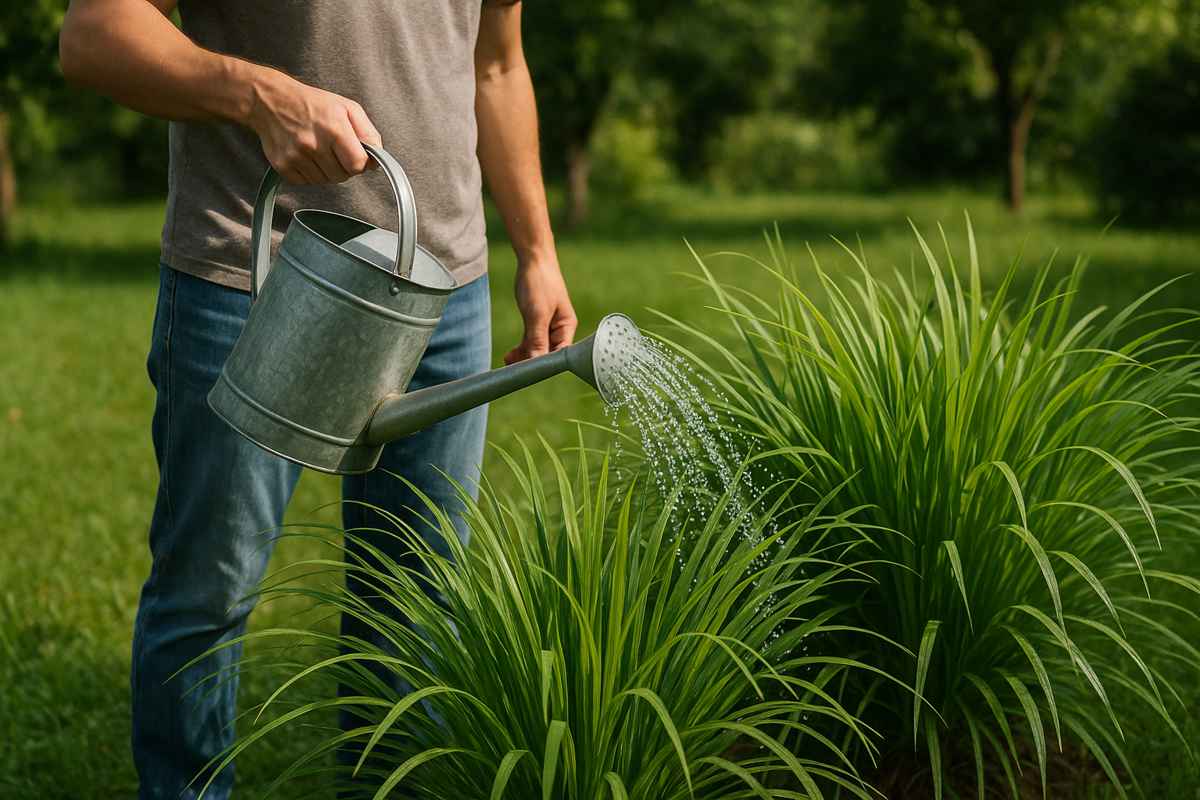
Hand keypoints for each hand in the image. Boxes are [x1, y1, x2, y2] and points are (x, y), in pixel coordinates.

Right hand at [246, 68, 380, 184]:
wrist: (270, 100)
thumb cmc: (311, 103)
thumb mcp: (347, 108)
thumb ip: (368, 133)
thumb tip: (376, 158)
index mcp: (333, 128)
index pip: (358, 164)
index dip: (361, 163)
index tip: (356, 155)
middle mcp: (313, 144)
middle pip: (342, 176)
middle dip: (343, 166)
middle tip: (334, 148)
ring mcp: (296, 157)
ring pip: (325, 181)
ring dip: (326, 170)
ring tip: (318, 149)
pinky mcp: (283, 166)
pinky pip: (307, 182)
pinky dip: (310, 173)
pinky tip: (305, 155)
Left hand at [505, 258, 577, 364]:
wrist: (533, 259)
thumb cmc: (540, 283)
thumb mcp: (537, 313)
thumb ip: (537, 339)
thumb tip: (536, 362)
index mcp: (566, 327)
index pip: (560, 354)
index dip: (547, 365)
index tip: (531, 373)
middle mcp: (559, 329)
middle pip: (547, 353)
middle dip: (532, 362)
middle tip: (515, 370)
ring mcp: (547, 326)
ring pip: (536, 348)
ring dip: (523, 356)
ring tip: (508, 362)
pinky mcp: (536, 321)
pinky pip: (530, 340)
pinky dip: (521, 347)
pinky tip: (509, 355)